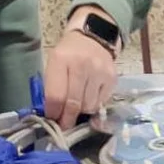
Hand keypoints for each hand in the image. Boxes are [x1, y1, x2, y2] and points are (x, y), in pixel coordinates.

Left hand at [44, 6, 118, 126]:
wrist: (93, 38)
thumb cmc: (69, 54)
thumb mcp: (54, 64)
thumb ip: (51, 88)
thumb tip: (53, 116)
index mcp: (60, 59)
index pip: (56, 96)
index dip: (53, 112)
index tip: (52, 119)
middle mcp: (82, 64)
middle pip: (73, 104)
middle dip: (67, 119)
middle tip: (64, 125)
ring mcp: (99, 71)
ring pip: (88, 106)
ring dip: (81, 111)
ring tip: (77, 105)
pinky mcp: (112, 78)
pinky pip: (101, 102)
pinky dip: (93, 105)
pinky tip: (89, 97)